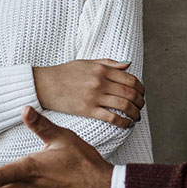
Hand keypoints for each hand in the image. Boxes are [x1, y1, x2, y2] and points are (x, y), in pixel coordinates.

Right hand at [31, 59, 145, 127]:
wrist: (45, 85)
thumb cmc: (65, 73)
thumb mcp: (87, 62)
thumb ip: (109, 63)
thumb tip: (128, 65)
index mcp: (102, 69)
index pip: (130, 79)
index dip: (140, 88)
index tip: (141, 94)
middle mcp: (100, 82)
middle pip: (130, 93)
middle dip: (140, 102)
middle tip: (141, 107)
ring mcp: (94, 96)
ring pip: (124, 105)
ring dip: (134, 113)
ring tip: (136, 117)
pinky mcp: (88, 110)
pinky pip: (111, 117)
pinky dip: (123, 122)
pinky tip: (126, 124)